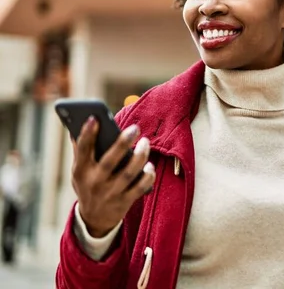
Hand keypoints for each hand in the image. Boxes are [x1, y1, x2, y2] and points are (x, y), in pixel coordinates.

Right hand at [71, 116, 155, 237]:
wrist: (93, 219)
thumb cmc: (88, 185)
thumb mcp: (79, 171)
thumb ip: (80, 151)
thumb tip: (78, 125)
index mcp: (81, 171)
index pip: (83, 150)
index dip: (87, 133)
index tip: (95, 118)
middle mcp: (94, 182)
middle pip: (110, 161)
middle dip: (122, 143)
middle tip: (135, 128)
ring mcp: (110, 193)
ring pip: (128, 174)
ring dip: (140, 157)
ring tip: (145, 143)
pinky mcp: (124, 202)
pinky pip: (139, 188)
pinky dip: (147, 176)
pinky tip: (150, 166)